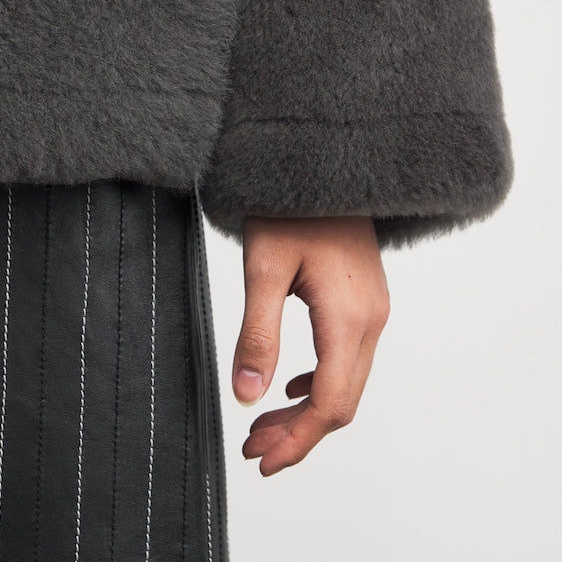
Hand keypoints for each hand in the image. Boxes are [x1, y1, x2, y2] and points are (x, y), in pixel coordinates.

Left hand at [232, 214, 389, 475]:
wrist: (321, 163)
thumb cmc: (289, 207)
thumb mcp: (263, 268)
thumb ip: (257, 334)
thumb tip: (247, 395)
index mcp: (348, 318)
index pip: (328, 403)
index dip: (296, 440)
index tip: (260, 459)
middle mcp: (371, 320)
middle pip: (341, 401)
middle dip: (298, 433)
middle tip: (252, 449)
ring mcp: (373, 310)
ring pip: (347, 382)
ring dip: (306, 411)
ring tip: (262, 425)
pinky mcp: (365, 300)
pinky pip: (349, 358)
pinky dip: (319, 382)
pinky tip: (289, 385)